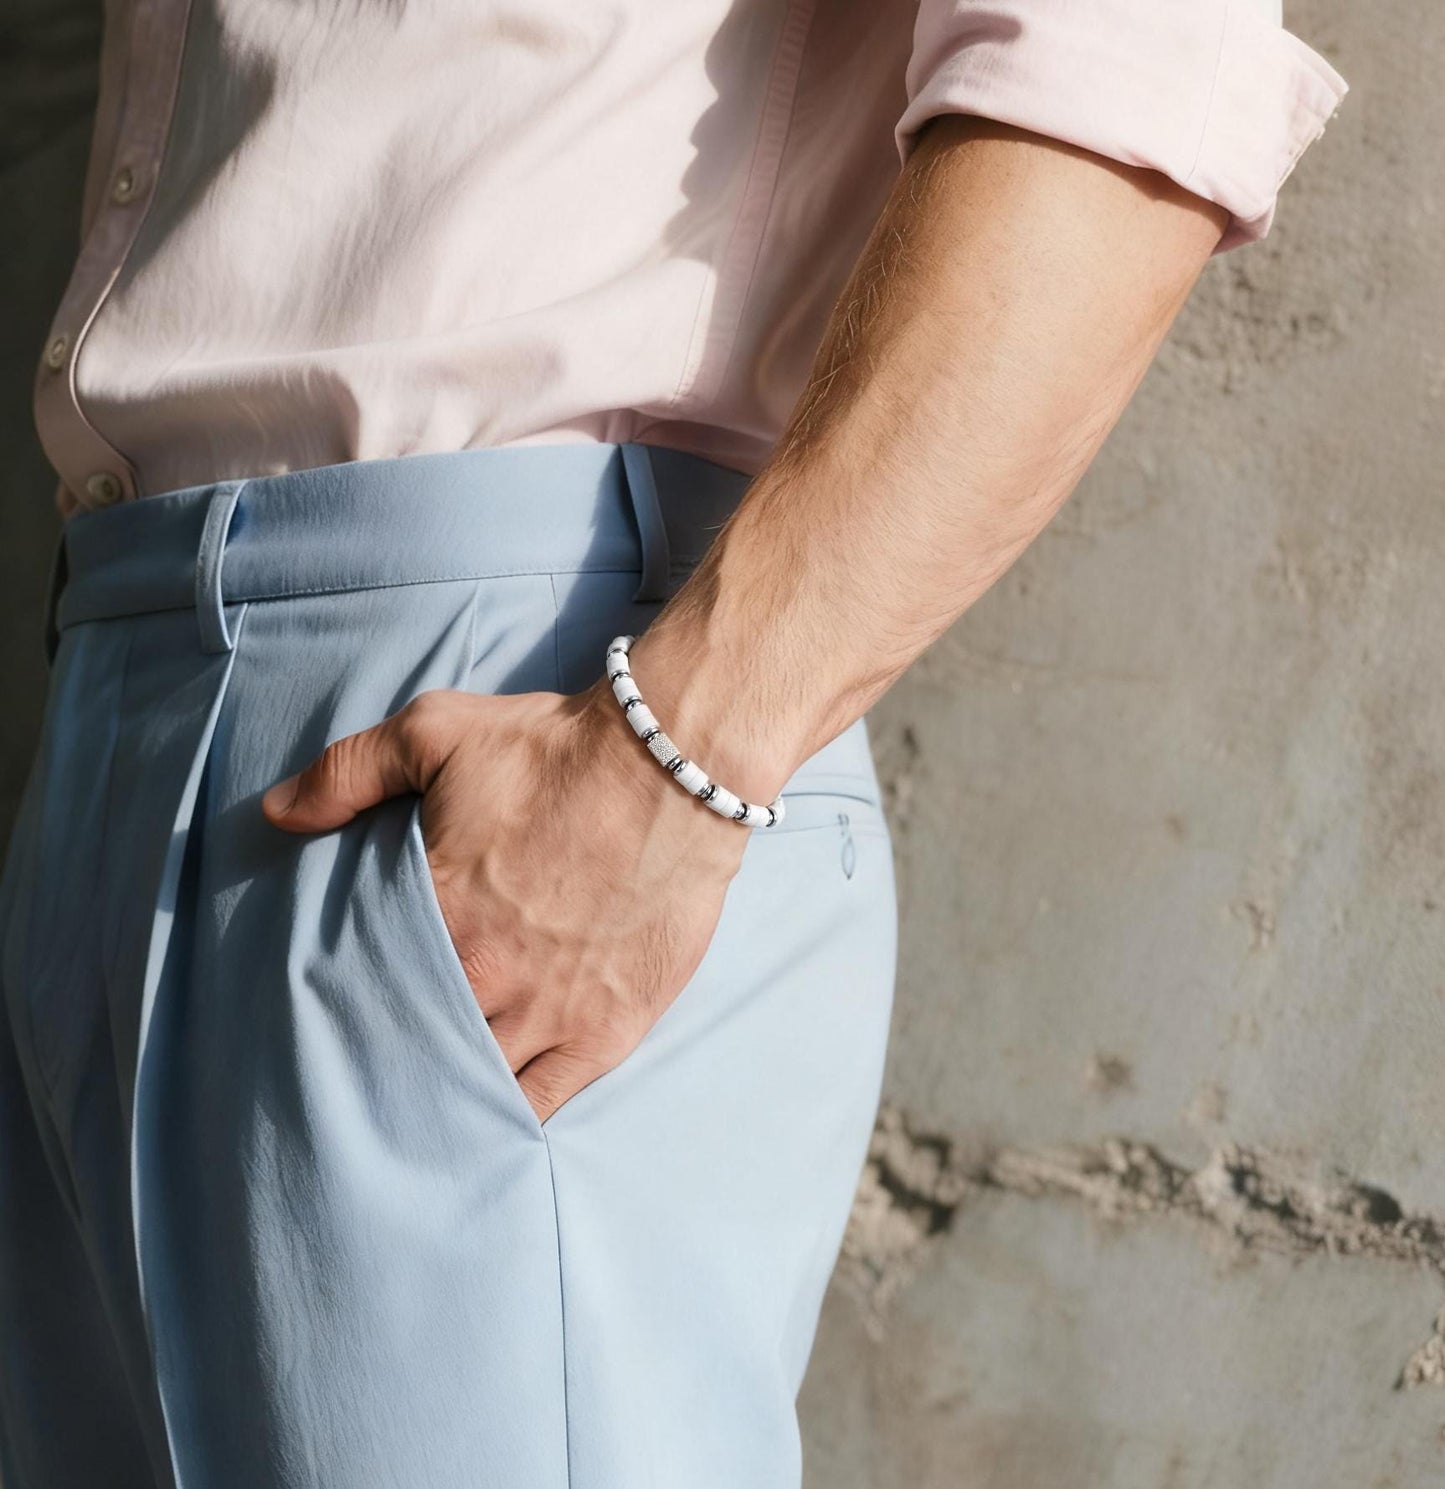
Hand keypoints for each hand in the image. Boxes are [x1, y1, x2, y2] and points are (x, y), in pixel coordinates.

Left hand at [261, 684, 749, 1120]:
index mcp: (436, 912)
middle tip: (356, 1081)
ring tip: (409, 1115)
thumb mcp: (437, 731)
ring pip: (472, 1084)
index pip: (360, 988)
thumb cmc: (556, 750)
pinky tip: (480, 1127)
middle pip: (411, 1048)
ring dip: (439, 1096)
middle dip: (383, 1064)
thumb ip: (348, 771)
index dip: (338, 1010)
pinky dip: (506, 1122)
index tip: (313, 1025)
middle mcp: (486, 976)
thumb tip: (277, 813)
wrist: (674, 766)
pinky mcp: (607, 1029)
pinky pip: (544, 1103)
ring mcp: (550, 1012)